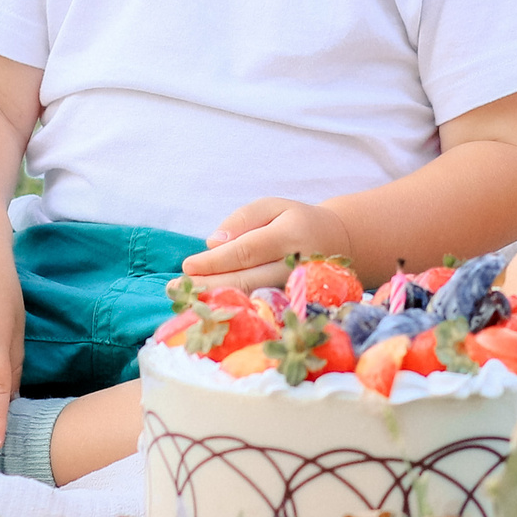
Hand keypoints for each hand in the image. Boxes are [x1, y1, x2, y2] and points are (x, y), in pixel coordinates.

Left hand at [179, 198, 351, 292]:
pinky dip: (234, 309)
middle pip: (247, 280)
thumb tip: (213, 244)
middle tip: (175, 288)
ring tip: (186, 301)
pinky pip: (260, 309)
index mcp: (290, 235)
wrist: (341, 243)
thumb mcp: (273, 206)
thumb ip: (242, 220)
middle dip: (208, 286)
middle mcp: (296, 266)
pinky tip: (211, 309)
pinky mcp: (296, 306)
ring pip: (253, 299)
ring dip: (217, 302)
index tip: (187, 266)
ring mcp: (297, 290)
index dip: (215, 261)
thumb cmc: (296, 221)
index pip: (246, 251)